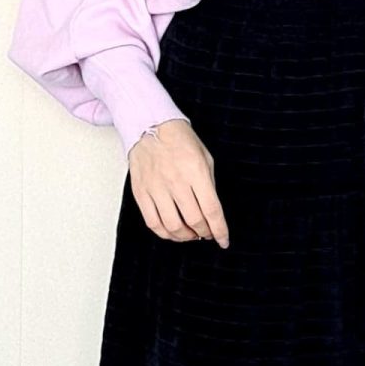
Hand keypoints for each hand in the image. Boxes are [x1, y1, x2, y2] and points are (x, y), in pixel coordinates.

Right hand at [128, 119, 228, 245]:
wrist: (149, 125)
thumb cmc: (179, 139)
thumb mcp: (205, 157)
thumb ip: (209, 184)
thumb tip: (211, 211)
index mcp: (196, 172)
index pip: (211, 210)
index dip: (220, 230)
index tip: (223, 240)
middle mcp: (176, 182)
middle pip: (194, 221)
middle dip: (204, 233)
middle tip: (207, 234)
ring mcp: (156, 188)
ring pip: (172, 226)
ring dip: (185, 237)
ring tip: (191, 235)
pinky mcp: (141, 192)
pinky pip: (152, 222)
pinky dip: (164, 233)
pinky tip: (172, 232)